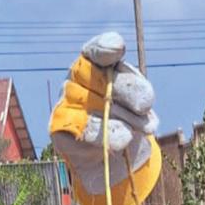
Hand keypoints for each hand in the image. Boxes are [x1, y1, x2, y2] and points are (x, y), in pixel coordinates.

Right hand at [49, 32, 161, 204]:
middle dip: (129, 93)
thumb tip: (141, 105)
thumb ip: (141, 97)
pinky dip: (107, 135)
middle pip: (102, 78)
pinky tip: (121, 139)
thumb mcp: (141, 104)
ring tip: (137, 130)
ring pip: (92, 102)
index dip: (105, 47)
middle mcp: (77, 78)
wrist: (112, 157)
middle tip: (145, 108)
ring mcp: (66, 100)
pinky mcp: (60, 126)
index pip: (97, 50)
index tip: (118, 48)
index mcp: (97, 64)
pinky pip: (84, 129)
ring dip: (122, 119)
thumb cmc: (129, 121)